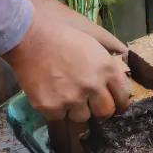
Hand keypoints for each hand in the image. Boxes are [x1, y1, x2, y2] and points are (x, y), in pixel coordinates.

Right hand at [3, 0, 131, 121]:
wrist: (28, 38)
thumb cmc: (62, 34)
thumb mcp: (93, 40)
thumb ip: (109, 58)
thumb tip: (121, 69)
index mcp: (106, 68)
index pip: (123, 94)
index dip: (119, 99)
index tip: (115, 101)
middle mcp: (92, 86)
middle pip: (105, 111)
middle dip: (100, 108)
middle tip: (92, 104)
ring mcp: (71, 99)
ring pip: (82, 117)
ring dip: (77, 109)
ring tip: (67, 96)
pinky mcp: (51, 107)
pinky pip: (59, 117)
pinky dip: (56, 109)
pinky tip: (50, 95)